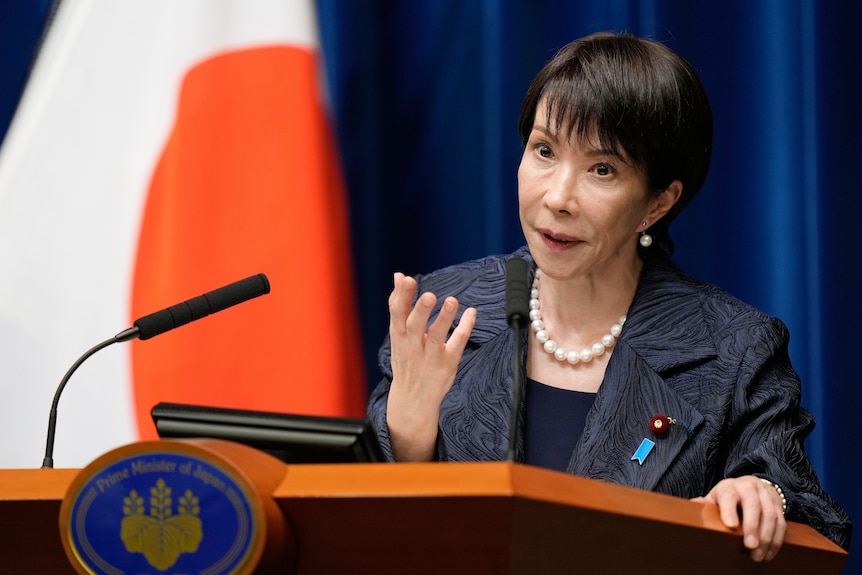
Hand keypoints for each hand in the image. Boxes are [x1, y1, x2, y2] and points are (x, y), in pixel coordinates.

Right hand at [385, 272, 475, 461]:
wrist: (412, 400)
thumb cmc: (406, 359)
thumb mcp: (398, 334)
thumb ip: (400, 304)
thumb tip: (398, 275)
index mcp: (398, 336)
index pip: (396, 314)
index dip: (400, 296)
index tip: (405, 279)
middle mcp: (412, 346)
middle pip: (414, 325)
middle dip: (420, 309)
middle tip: (429, 295)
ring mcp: (430, 357)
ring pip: (437, 336)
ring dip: (444, 318)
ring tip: (452, 301)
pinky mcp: (447, 364)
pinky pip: (457, 344)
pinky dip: (464, 328)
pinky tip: (471, 313)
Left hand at [692, 476, 786, 561]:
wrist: (752, 487)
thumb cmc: (729, 497)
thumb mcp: (715, 498)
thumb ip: (704, 504)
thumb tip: (690, 508)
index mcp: (729, 486)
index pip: (728, 495)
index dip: (729, 510)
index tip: (730, 525)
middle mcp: (749, 487)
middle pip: (753, 505)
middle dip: (752, 526)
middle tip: (750, 546)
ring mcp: (765, 495)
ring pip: (770, 515)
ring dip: (766, 538)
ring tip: (758, 556)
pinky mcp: (779, 506)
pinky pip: (781, 524)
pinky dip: (776, 541)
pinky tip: (768, 553)